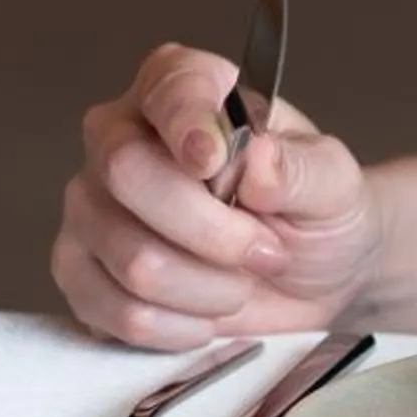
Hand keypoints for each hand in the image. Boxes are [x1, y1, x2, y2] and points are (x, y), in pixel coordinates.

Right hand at [51, 44, 383, 347]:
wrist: (313, 280)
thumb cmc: (315, 215)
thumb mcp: (335, 185)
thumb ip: (303, 169)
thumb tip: (257, 162)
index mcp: (182, 90)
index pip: (166, 89)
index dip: (188, 125)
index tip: (217, 161)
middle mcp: (121, 138)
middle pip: (126, 173)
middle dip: (212, 233)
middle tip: (265, 251)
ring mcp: (91, 207)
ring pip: (132, 258)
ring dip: (207, 290)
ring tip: (240, 283)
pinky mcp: (81, 273)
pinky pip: (117, 311)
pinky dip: (178, 328)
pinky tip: (205, 315)